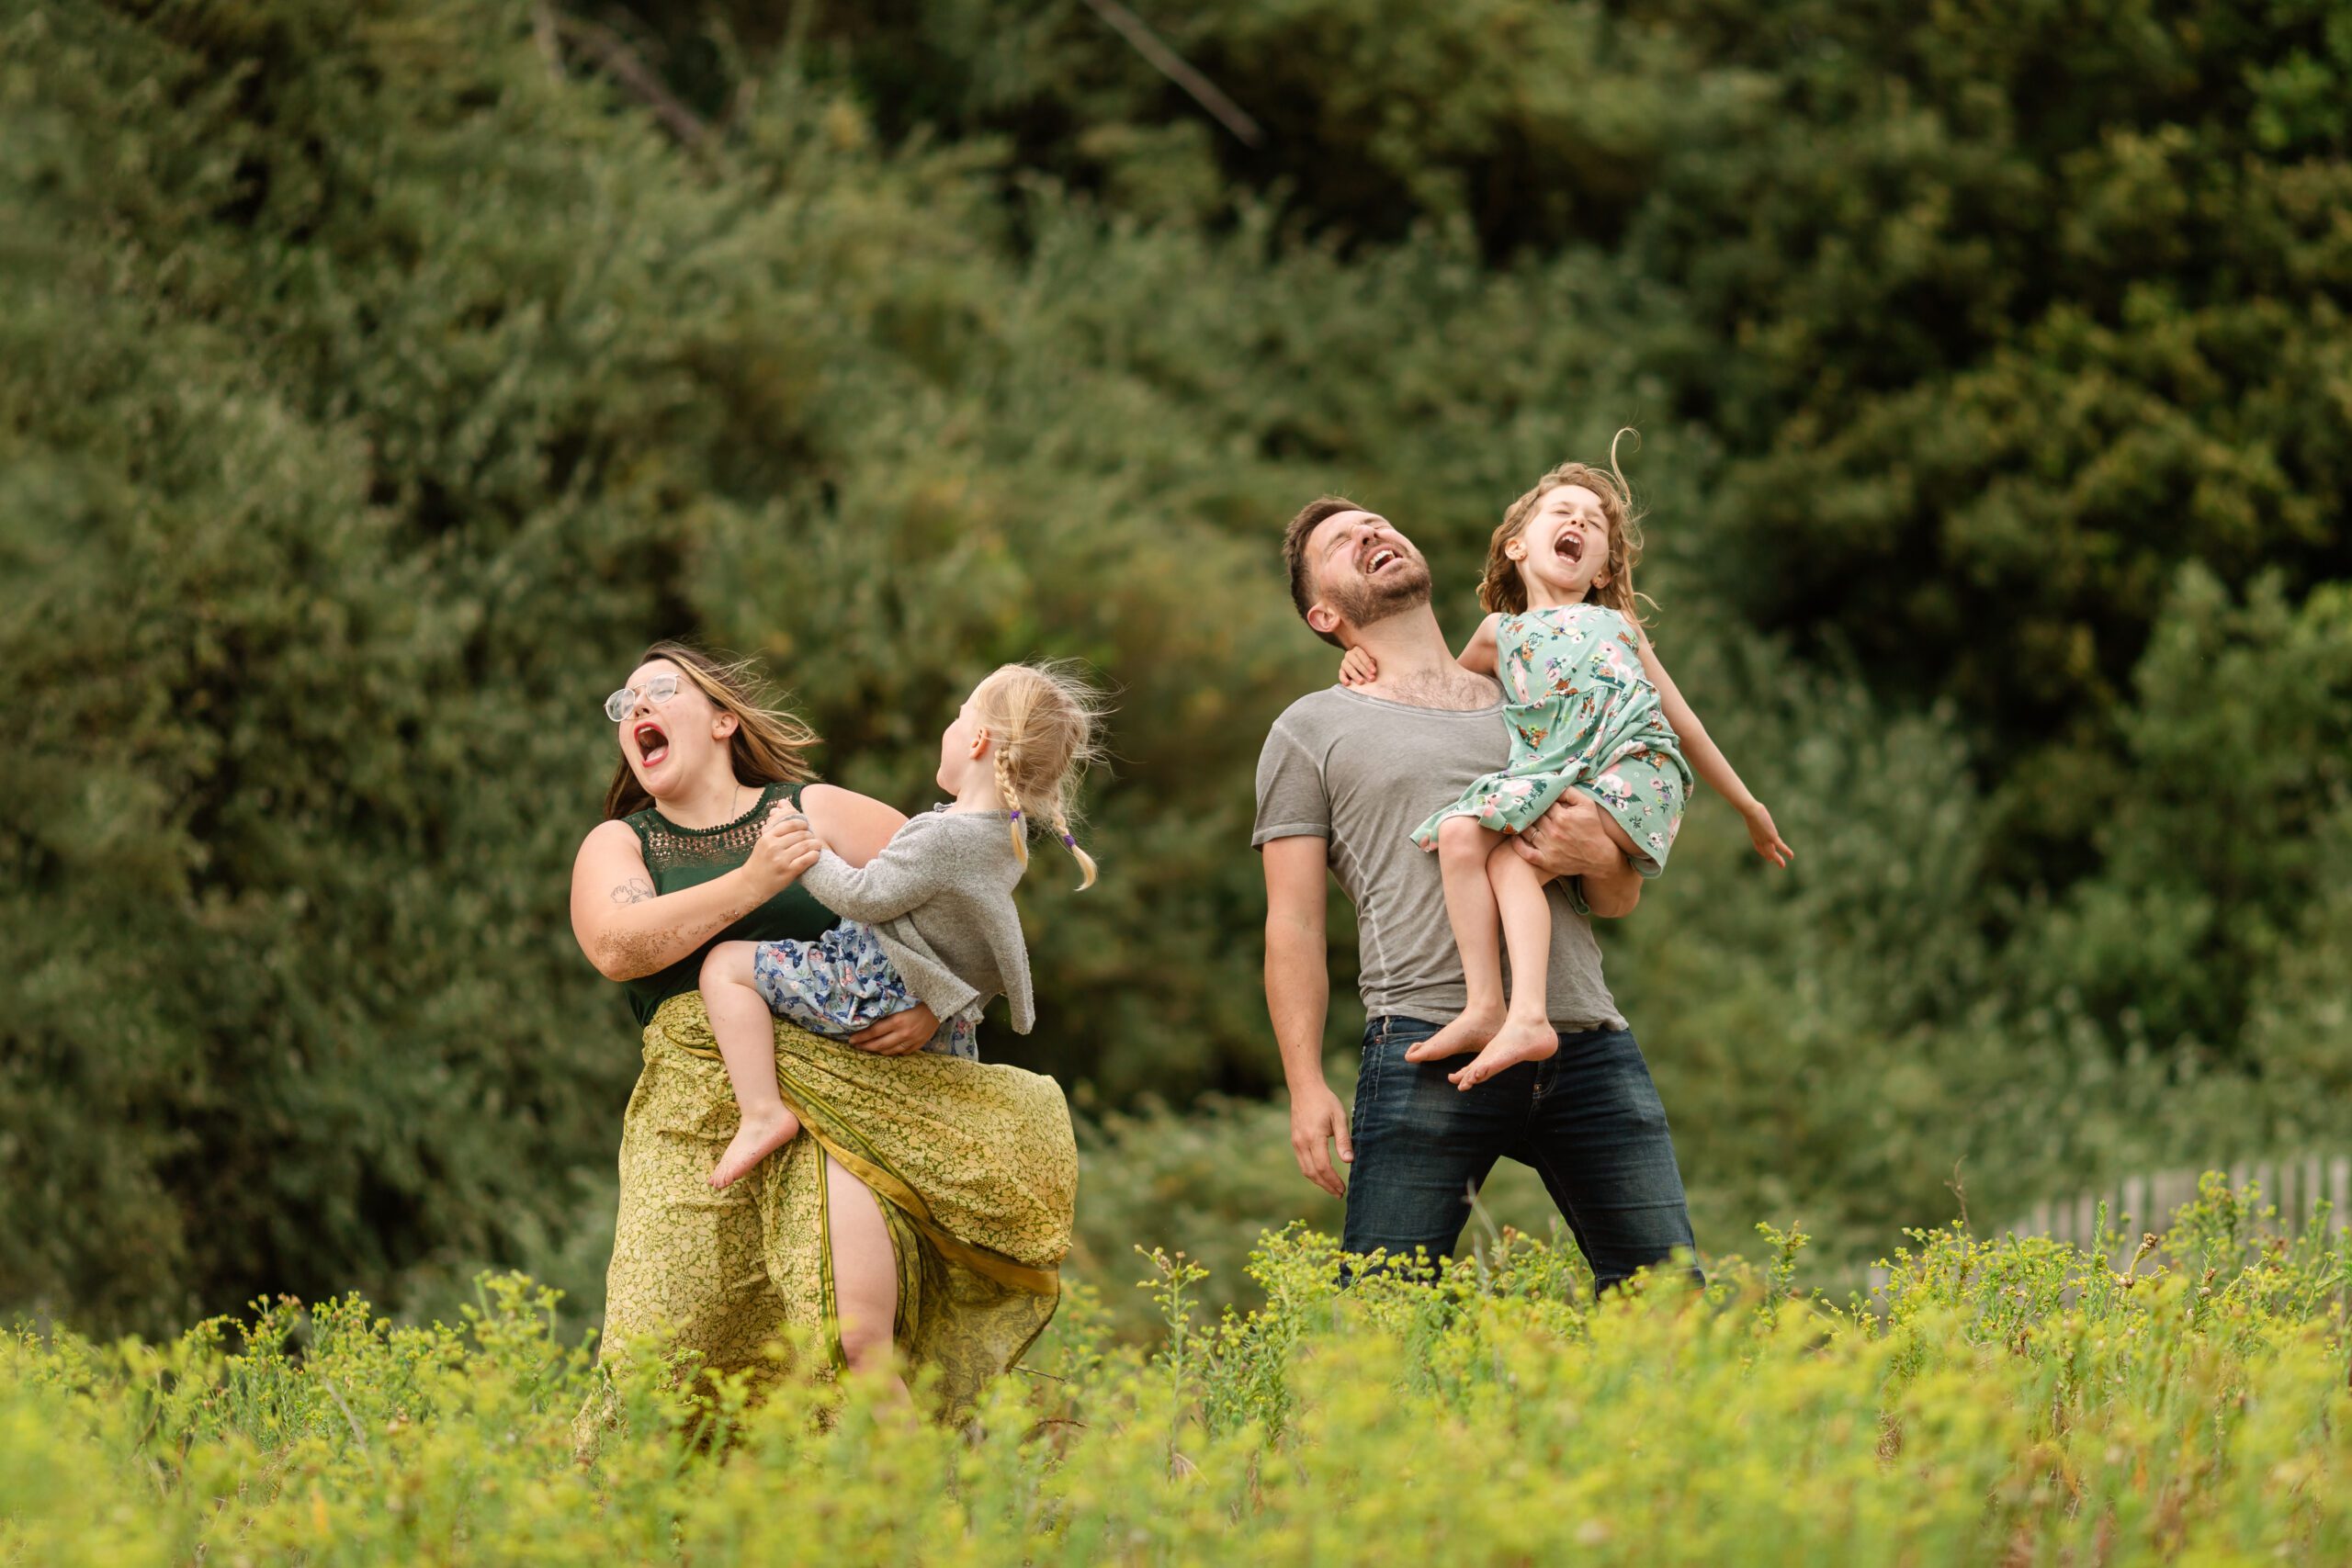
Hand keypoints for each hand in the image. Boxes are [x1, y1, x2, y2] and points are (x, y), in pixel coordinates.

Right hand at [744, 805, 819, 896]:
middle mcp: (773, 847)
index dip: (802, 823)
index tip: (806, 826)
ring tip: (817, 845)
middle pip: (800, 835)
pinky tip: (815, 855)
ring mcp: (780, 860)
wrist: (751, 884)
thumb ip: (775, 826)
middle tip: (813, 837)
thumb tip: (784, 803)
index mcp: (767, 837)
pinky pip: (806, 860)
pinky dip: (814, 856)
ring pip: (805, 846)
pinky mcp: (788, 872)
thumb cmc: (760, 861)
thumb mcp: (763, 842)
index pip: (790, 824)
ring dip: (815, 844)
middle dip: (809, 835)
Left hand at [849, 1003, 938, 1055]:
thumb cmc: (920, 998)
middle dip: (865, 1046)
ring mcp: (912, 1041)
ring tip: (869, 1048)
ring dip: (877, 1051)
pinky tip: (886, 1049)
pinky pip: (902, 1053)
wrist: (942, 1004)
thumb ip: (888, 1010)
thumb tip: (870, 1016)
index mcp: (898, 1020)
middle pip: (880, 1044)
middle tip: (856, 1046)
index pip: (874, 1032)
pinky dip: (892, 1052)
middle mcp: (904, 1033)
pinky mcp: (919, 1044)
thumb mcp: (901, 1002)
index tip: (851, 1039)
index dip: (862, 1037)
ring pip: (890, 1051)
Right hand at [1287, 1079, 1352, 1196]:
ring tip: (1332, 1188)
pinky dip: (1312, 1172)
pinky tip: (1322, 1174)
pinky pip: (1302, 1162)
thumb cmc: (1325, 1101)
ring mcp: (1296, 1142)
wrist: (1305, 1089)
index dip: (1333, 1180)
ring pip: (1305, 1170)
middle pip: (1312, 1173)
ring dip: (1319, 1181)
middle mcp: (1301, 1142)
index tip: (1343, 1188)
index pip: (1323, 1167)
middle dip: (1326, 1186)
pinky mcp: (1295, 1141)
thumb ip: (1343, 1140)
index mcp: (1313, 1137)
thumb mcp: (1339, 1117)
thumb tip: (1349, 1161)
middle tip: (1339, 1194)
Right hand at [1337, 646, 1377, 686]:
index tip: (1374, 671)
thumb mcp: (1371, 660)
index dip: (1368, 664)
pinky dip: (1343, 679)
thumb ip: (1372, 661)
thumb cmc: (1368, 664)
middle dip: (1364, 671)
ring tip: (1361, 682)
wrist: (1361, 668)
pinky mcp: (1341, 671)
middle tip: (1371, 678)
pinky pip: (1341, 675)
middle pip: (1356, 662)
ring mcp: (1344, 663)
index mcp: (1357, 650)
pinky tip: (1347, 683)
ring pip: (1349, 668)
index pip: (1362, 655)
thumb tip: (1373, 662)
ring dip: (1355, 675)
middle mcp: (1349, 655)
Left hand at [1509, 793, 1627, 880]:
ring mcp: (1548, 847)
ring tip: (1518, 819)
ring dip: (1522, 825)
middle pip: (1533, 817)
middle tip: (1522, 806)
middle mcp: (1553, 831)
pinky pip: (1525, 852)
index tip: (1535, 798)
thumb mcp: (1587, 805)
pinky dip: (1517, 844)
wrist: (1599, 857)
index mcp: (1562, 816)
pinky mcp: (1545, 861)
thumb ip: (1570, 792)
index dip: (1538, 800)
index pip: (1542, 803)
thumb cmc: (1593, 828)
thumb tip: (1554, 784)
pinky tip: (1515, 837)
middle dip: (1529, 811)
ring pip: (1526, 831)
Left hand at [1743, 801, 1793, 868]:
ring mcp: (1765, 839)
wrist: (1750, 811)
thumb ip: (1754, 813)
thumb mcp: (1752, 813)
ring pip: (1772, 852)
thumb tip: (1754, 807)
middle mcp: (1760, 839)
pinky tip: (1791, 856)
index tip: (1767, 856)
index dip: (1763, 852)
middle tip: (1774, 862)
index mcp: (1754, 835)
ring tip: (1782, 866)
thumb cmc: (1749, 809)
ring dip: (1778, 859)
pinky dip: (1786, 851)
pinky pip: (1781, 846)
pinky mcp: (1772, 837)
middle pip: (1765, 851)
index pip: (1759, 846)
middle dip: (1770, 857)